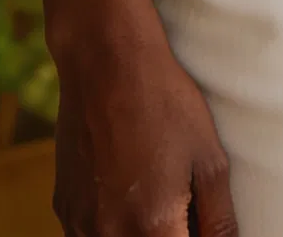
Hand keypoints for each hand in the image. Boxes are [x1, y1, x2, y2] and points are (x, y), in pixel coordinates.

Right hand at [52, 31, 237, 235]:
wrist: (106, 62)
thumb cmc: (165, 105)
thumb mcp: (209, 160)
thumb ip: (219, 221)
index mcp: (152, 228)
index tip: (196, 222)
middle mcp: (109, 235)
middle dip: (168, 234)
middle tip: (183, 208)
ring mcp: (79, 225)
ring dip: (137, 234)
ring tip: (156, 197)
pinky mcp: (63, 208)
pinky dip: (112, 230)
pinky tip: (128, 196)